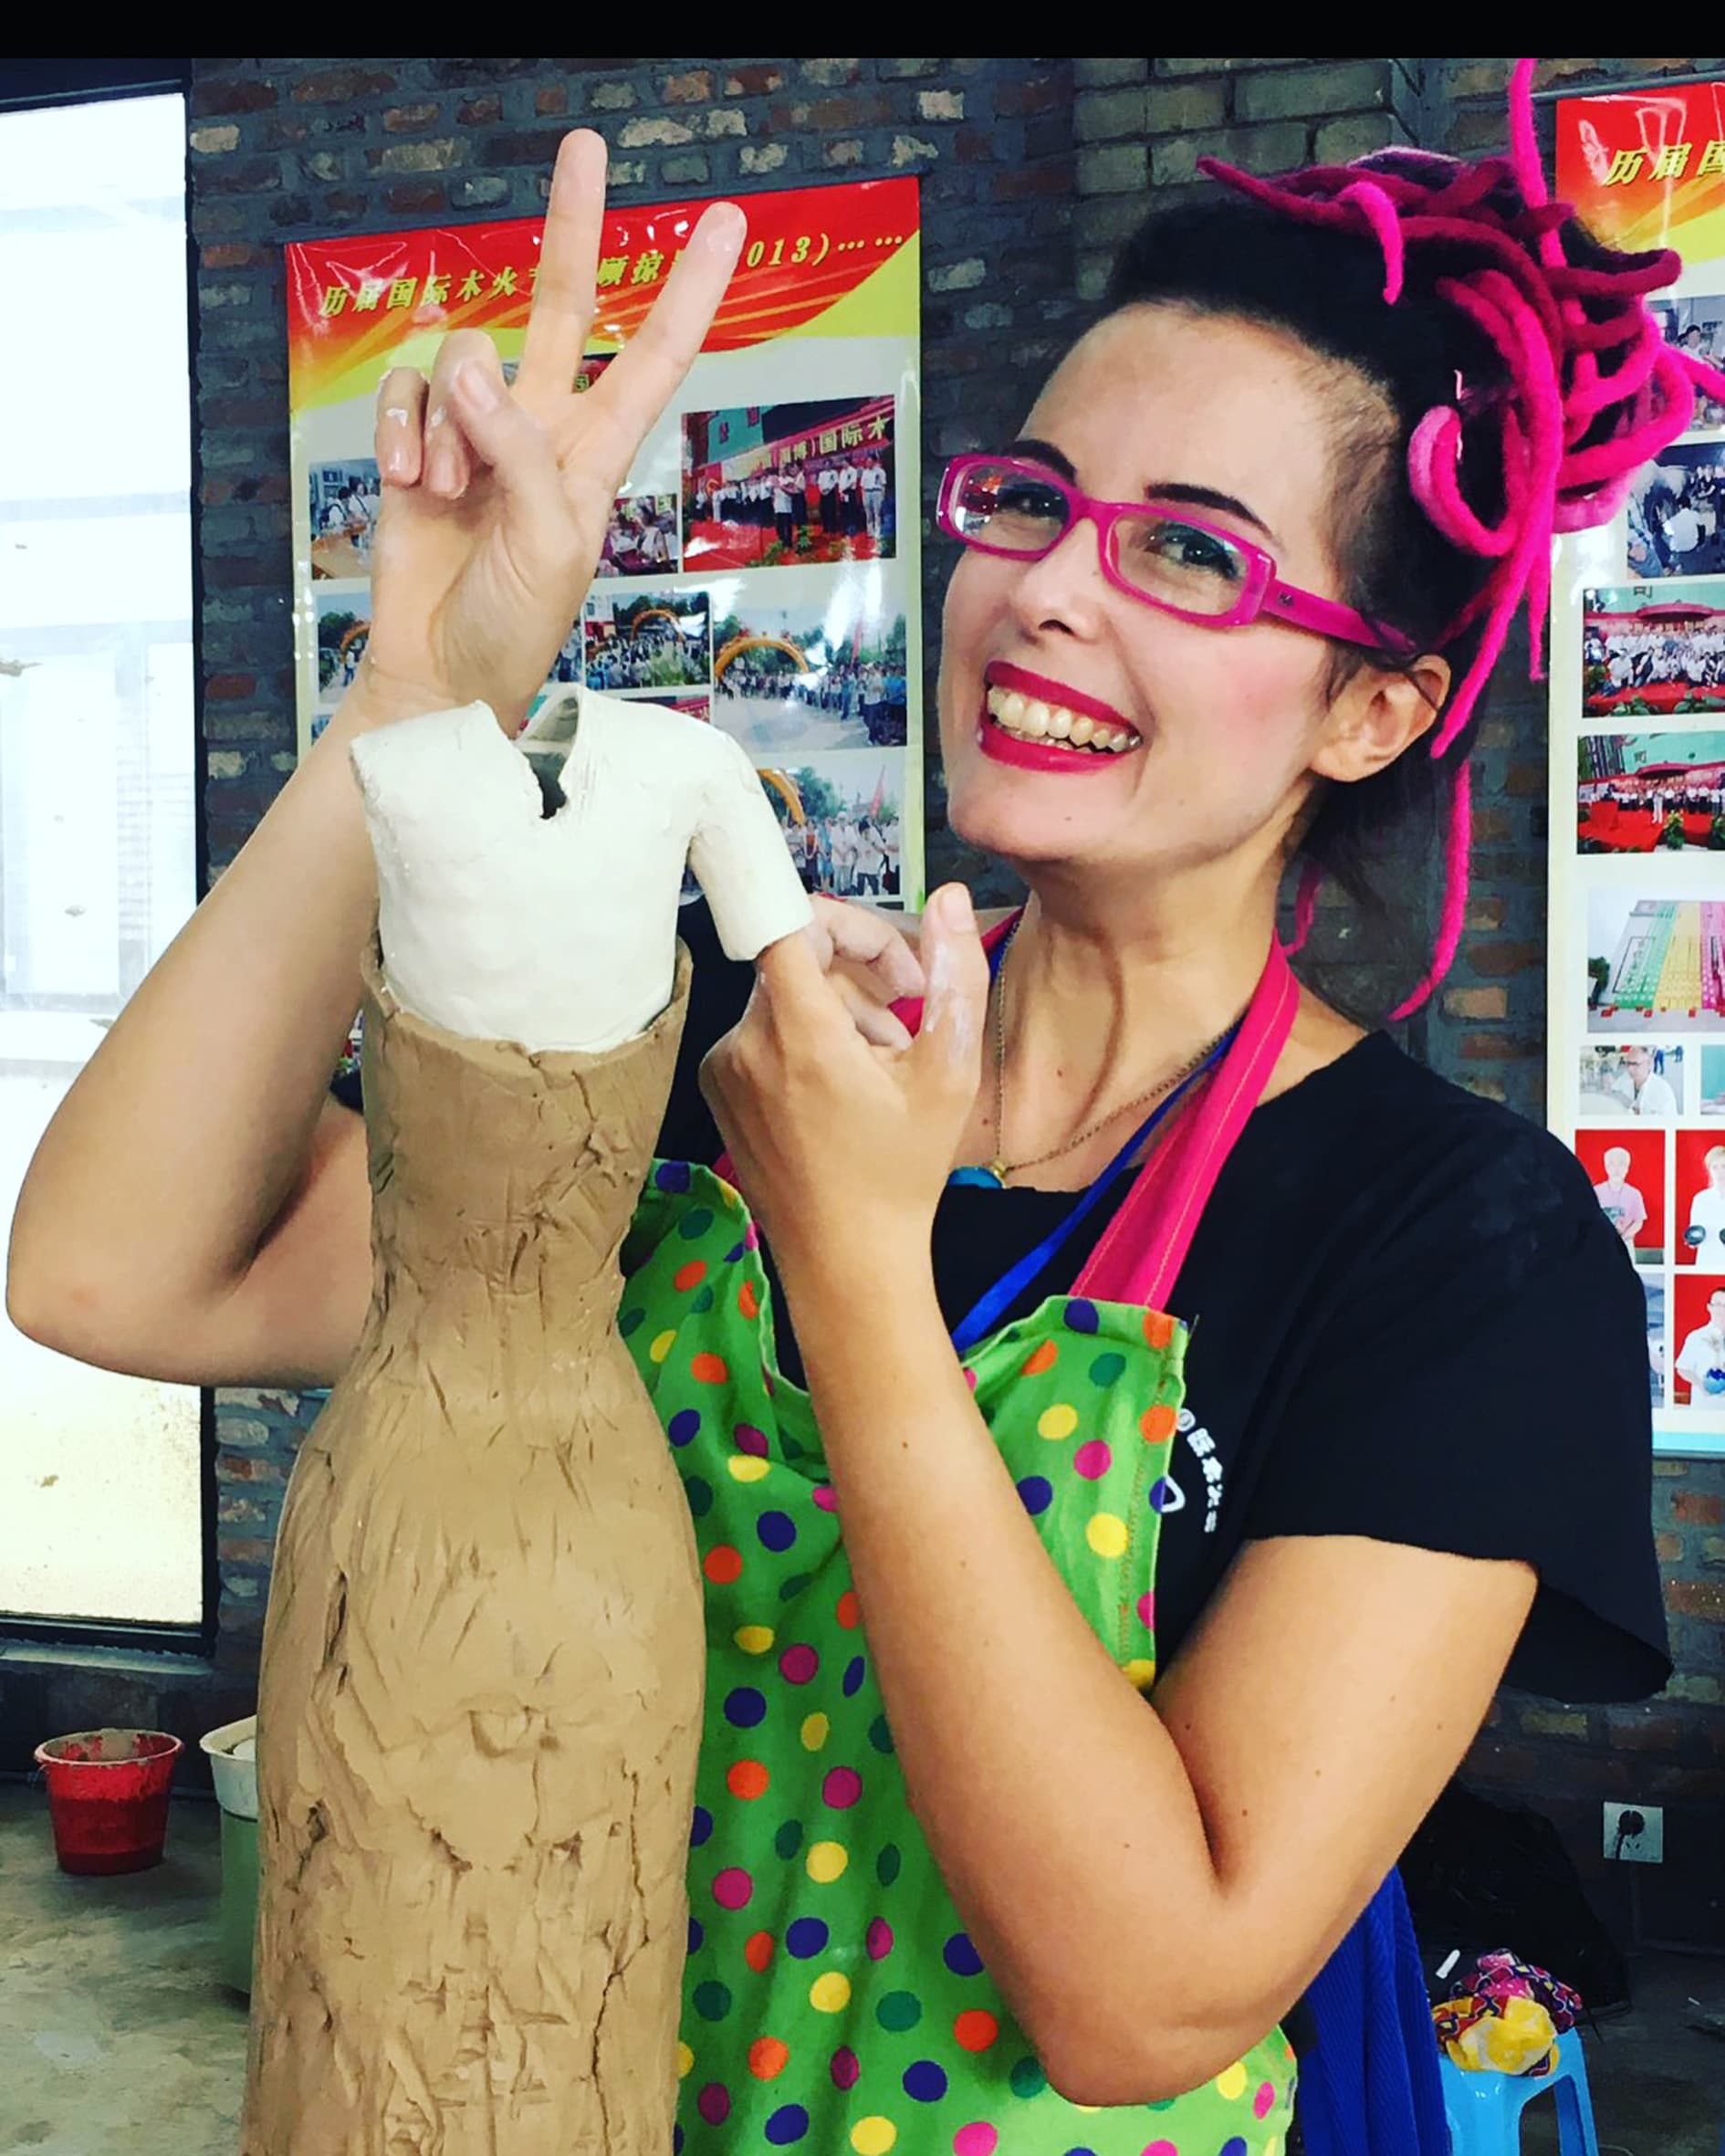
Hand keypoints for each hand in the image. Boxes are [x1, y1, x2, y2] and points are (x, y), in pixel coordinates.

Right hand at [355, 131, 744, 731]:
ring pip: (462, 356)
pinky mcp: (416, 439)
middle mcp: (541, 426)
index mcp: (597, 453)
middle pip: (560, 302)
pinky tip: (410, 479)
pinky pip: (408, 390)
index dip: (688, 290)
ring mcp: (476, 429)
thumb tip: (473, 373)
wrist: (440, 671)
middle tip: (588, 146)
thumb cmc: (514, 624)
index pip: (651, 355)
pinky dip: (403, 428)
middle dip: (574, 225)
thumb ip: (524, 454)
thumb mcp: (550, 547)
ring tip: (449, 491)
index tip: (725, 221)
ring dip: (449, 423)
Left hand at [701, 885, 987, 1271]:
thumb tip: (951, 898)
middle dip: (860, 973)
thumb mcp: (949, 1074)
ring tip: (884, 1060)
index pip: (792, 920)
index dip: (848, 923)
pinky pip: (760, 1034)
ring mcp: (722, 1067)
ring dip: (837, 1009)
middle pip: (796, 959)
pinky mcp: (716, 1089)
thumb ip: (955, 977)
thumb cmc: (902, 1172)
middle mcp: (745, 1041)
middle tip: (910, 1013)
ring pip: (782, 996)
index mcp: (799, 1032)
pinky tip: (843, 1087)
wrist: (846, 1260)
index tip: (893, 958)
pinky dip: (803, 1040)